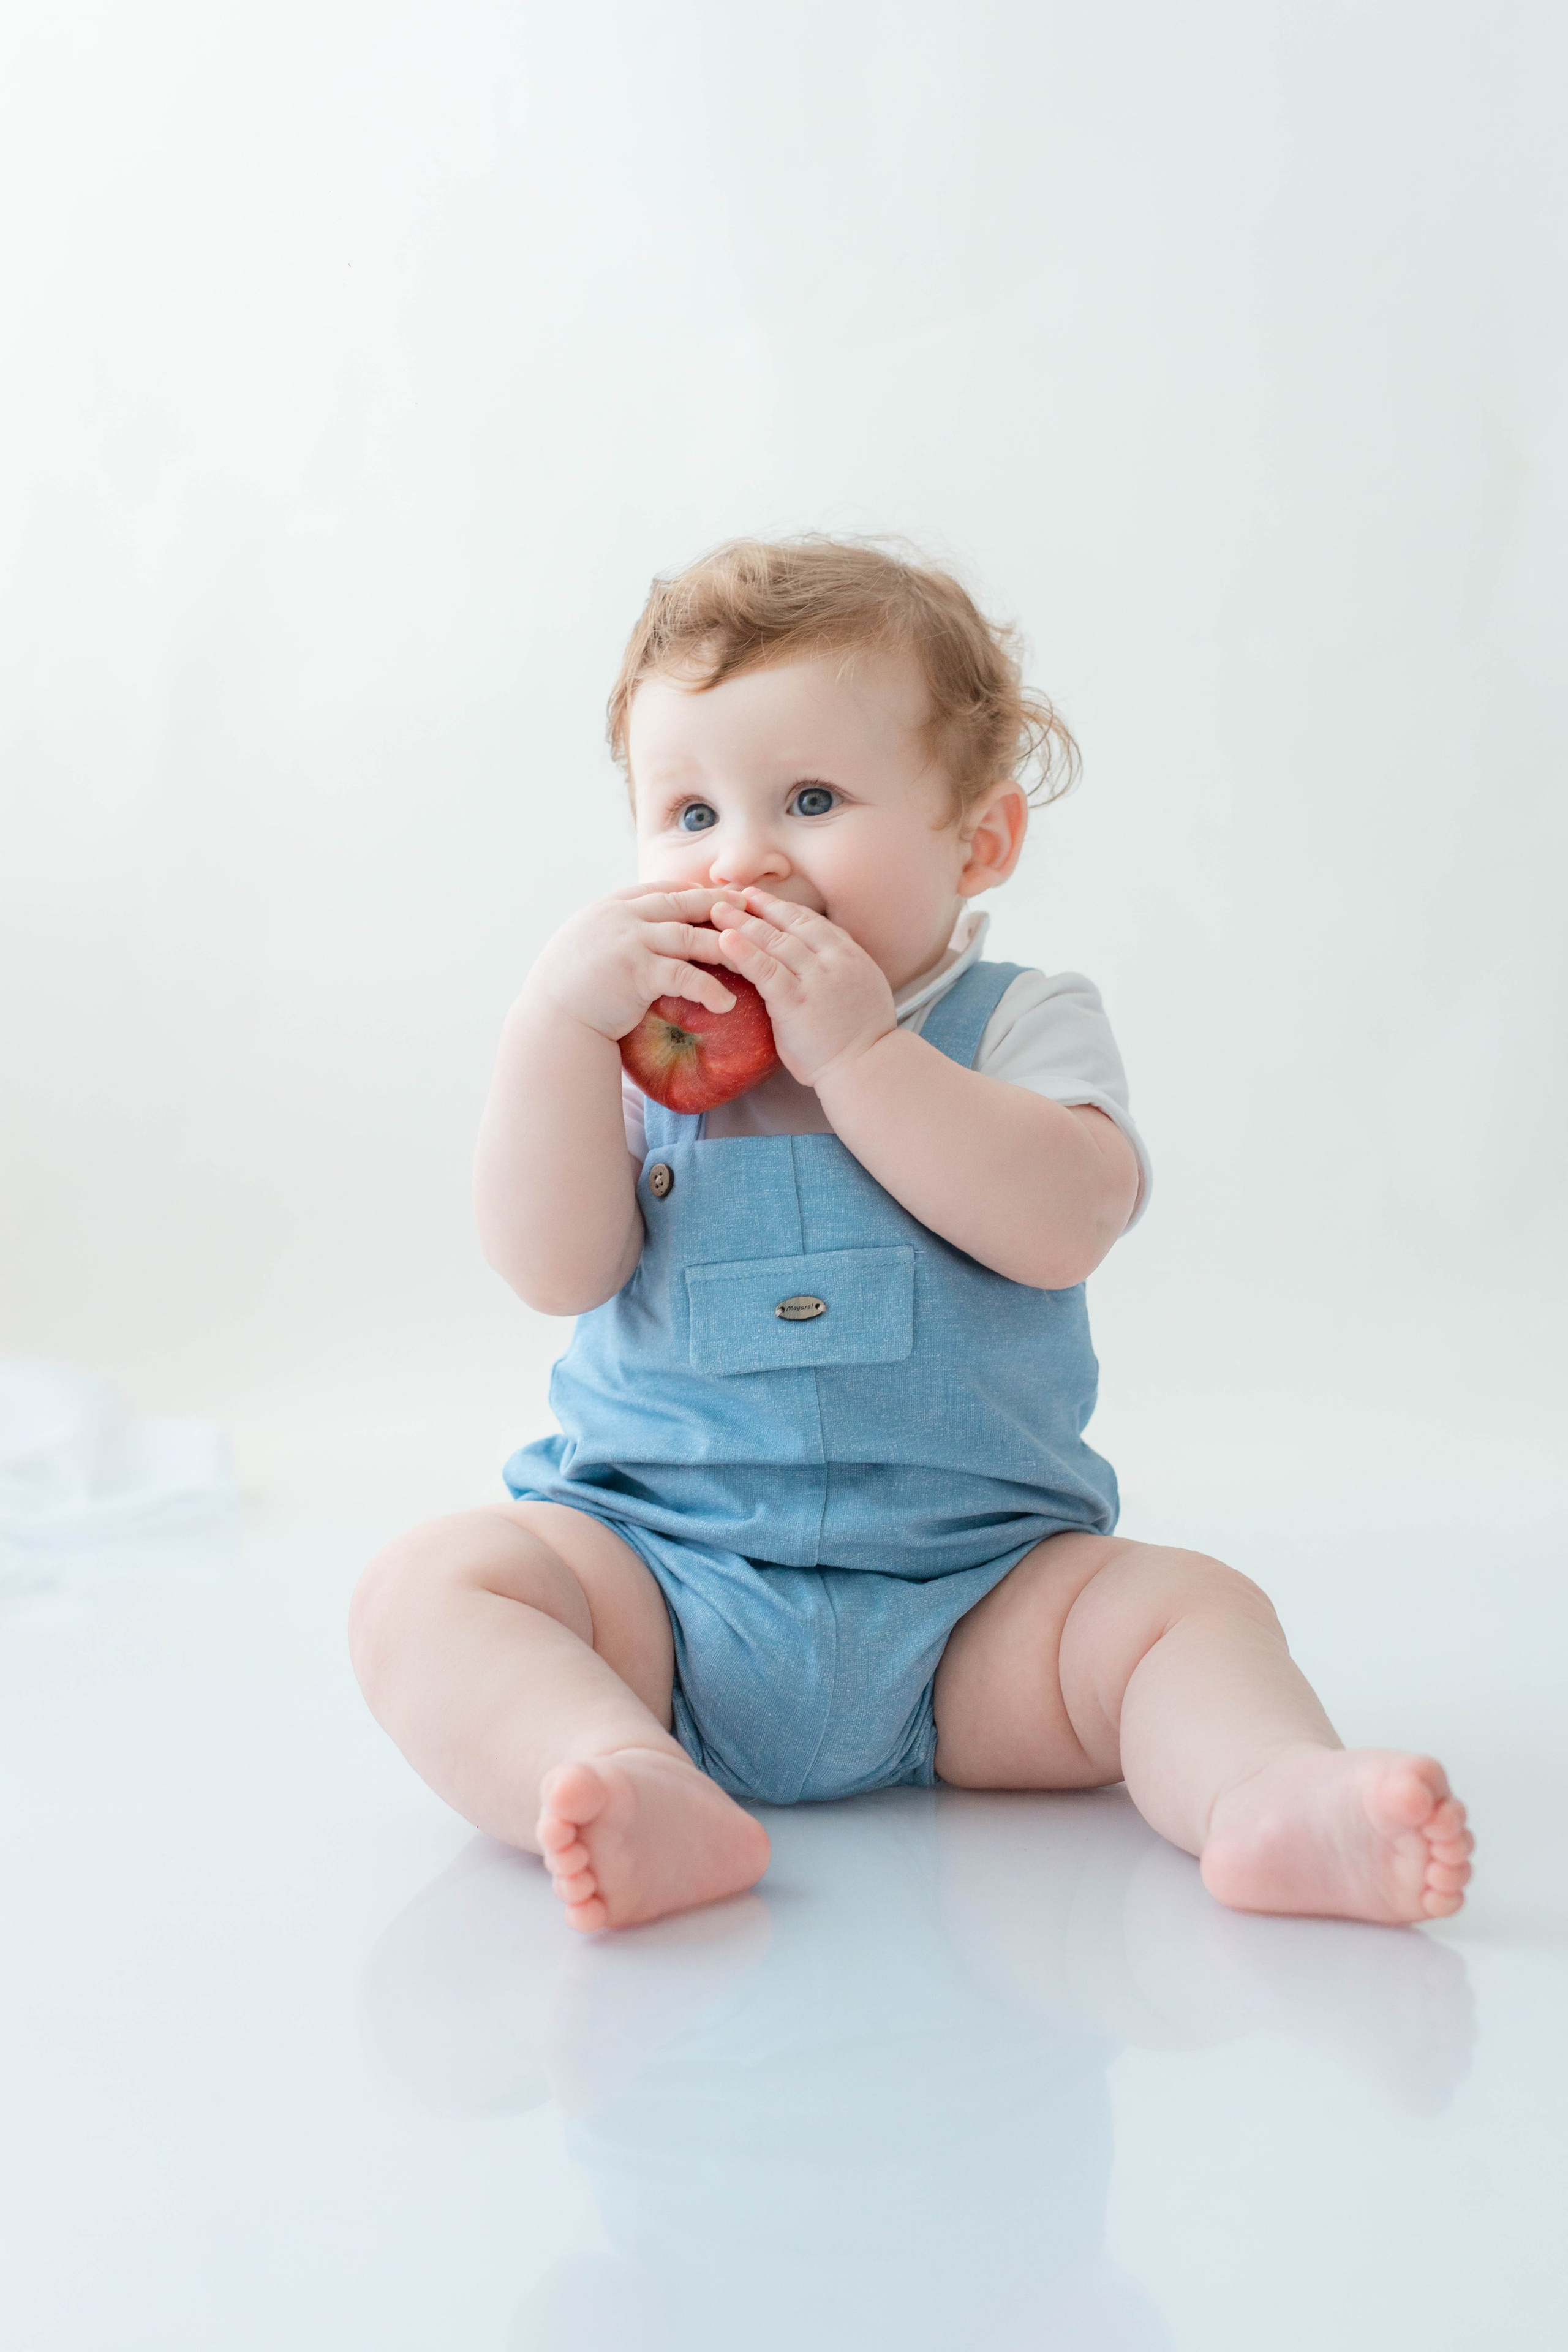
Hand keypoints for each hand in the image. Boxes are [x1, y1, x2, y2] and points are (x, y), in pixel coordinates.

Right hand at [523, 884, 736, 1042]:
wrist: (553, 1018)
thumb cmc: (575, 987)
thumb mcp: (594, 942)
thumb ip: (621, 928)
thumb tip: (651, 927)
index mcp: (615, 905)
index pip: (667, 890)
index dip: (701, 894)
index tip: (728, 901)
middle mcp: (623, 916)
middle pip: (686, 904)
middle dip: (723, 909)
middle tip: (755, 918)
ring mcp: (629, 940)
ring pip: (690, 936)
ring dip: (725, 948)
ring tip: (753, 962)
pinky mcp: (636, 971)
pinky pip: (683, 976)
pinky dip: (709, 989)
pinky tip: (726, 1003)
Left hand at [710, 888, 896, 1089]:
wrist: (869, 1068)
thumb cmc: (863, 1040)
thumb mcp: (862, 990)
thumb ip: (840, 971)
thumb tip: (818, 962)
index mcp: (850, 956)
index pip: (811, 922)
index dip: (782, 909)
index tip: (760, 900)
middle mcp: (835, 960)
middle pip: (790, 924)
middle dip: (759, 907)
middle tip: (732, 895)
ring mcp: (816, 979)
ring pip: (774, 942)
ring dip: (742, 922)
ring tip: (717, 910)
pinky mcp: (796, 1002)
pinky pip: (765, 970)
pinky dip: (744, 952)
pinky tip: (724, 939)